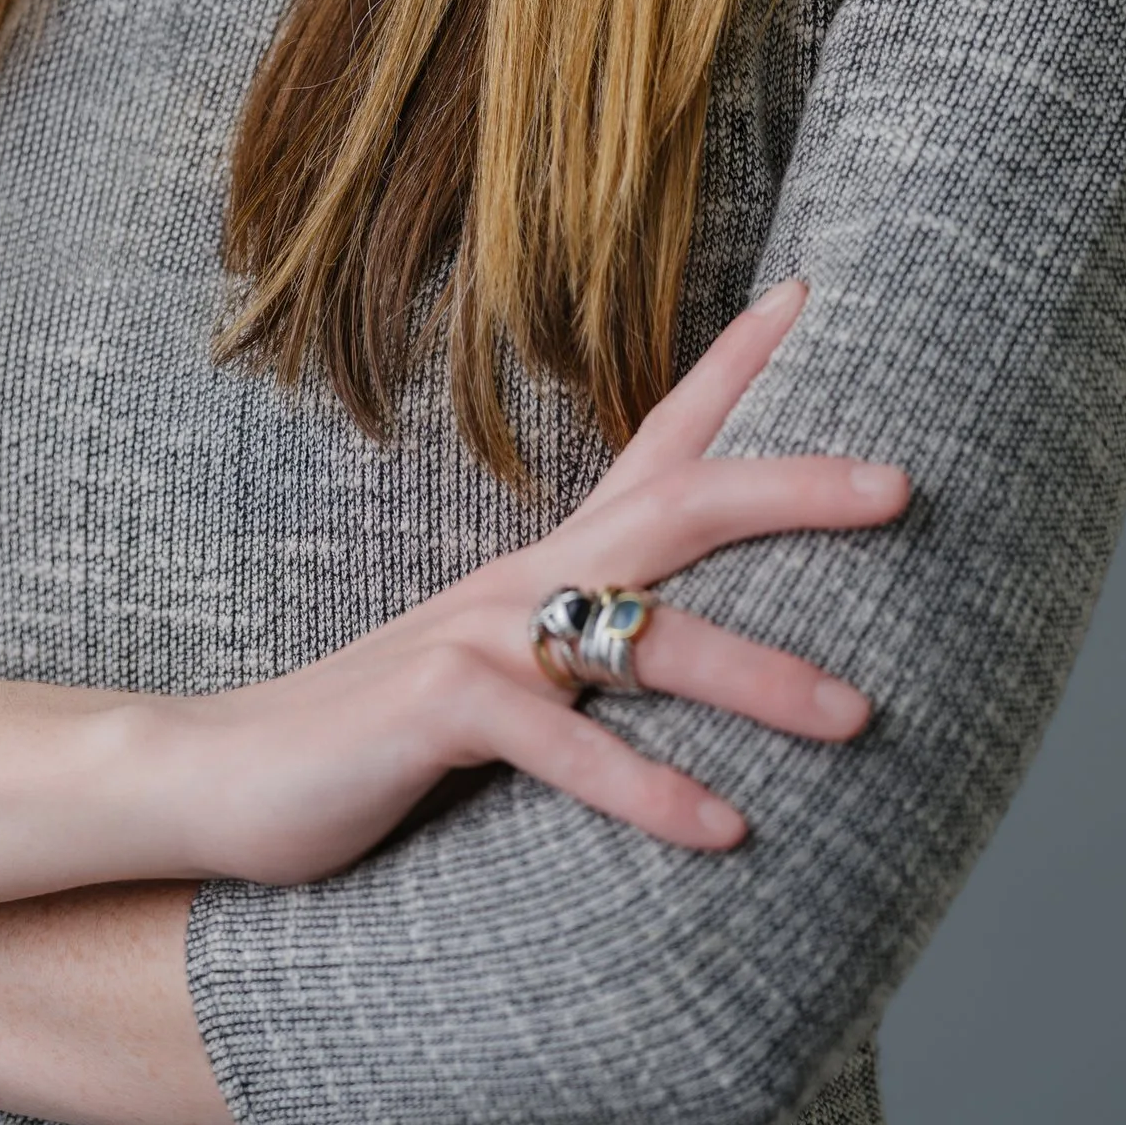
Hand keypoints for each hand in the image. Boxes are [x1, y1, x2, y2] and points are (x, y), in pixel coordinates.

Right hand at [154, 275, 907, 878]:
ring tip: (858, 717)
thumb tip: (686, 659)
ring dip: (760, 678)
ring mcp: (477, 635)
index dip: (734, 366)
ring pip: (645, 636)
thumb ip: (586, 657)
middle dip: (794, 486)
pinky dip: (646, 789)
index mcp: (543, 564)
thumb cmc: (379, 736)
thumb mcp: (501, 679)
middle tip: (903, 484)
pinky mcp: (437, 710)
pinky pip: (562, 747)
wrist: (223, 772)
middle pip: (679, 502)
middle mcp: (522, 579)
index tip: (811, 293)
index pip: (658, 441)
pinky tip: (722, 831)